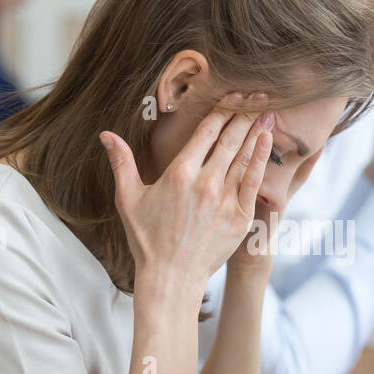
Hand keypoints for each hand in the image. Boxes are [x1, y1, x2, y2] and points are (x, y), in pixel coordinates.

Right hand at [102, 95, 272, 293]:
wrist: (171, 278)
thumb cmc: (147, 239)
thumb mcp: (128, 199)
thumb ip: (122, 163)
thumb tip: (106, 134)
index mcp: (178, 174)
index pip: (205, 133)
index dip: (221, 111)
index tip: (232, 95)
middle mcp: (204, 184)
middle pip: (229, 140)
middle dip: (243, 114)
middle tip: (257, 95)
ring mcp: (225, 201)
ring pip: (244, 157)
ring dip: (256, 131)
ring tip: (267, 111)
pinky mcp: (240, 218)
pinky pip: (254, 181)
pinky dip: (262, 159)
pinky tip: (267, 141)